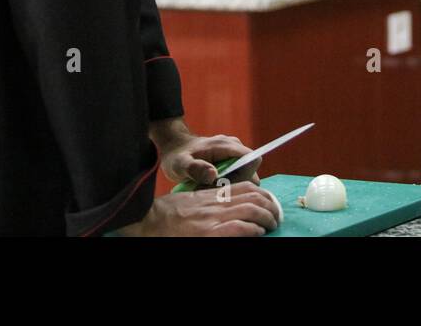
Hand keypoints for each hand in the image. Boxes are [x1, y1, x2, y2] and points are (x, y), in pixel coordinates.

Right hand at [121, 183, 282, 236]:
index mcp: (213, 195)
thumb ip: (212, 202)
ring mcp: (213, 218)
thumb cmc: (166, 214)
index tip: (270, 204)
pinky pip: (240, 228)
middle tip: (275, 218)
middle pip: (255, 197)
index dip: (264, 195)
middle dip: (271, 207)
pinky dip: (254, 230)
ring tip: (270, 226)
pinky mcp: (208, 233)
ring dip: (267, 219)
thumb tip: (233, 209)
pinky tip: (257, 233)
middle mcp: (216, 203)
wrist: (146, 221)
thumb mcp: (192, 201)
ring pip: (252, 210)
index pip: (247, 187)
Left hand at [150, 120, 261, 186]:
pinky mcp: (231, 160)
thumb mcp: (180, 164)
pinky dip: (227, 184)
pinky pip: (238, 176)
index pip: (252, 160)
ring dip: (231, 186)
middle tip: (213, 191)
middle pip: (250, 171)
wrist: (174, 148)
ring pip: (245, 175)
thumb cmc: (176, 155)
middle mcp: (234, 147)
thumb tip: (214, 175)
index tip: (226, 187)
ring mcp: (233, 153)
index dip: (245, 177)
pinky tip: (211, 188)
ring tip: (210, 189)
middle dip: (236, 185)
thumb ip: (195, 168)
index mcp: (226, 146)